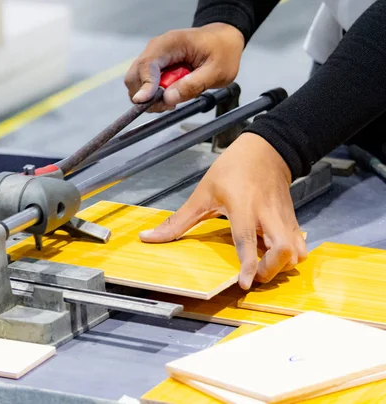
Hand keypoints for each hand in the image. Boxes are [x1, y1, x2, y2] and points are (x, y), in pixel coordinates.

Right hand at [124, 23, 244, 111]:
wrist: (223, 40)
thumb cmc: (222, 51)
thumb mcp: (216, 71)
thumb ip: (193, 85)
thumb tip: (168, 98)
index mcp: (171, 43)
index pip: (147, 65)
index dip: (144, 86)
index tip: (146, 102)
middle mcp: (156, 49)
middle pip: (134, 76)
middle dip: (146, 96)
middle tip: (168, 104)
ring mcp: (153, 58)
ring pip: (136, 83)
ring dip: (150, 97)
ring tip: (173, 98)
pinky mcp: (154, 67)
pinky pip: (145, 85)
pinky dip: (153, 95)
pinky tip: (171, 94)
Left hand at [139, 133, 307, 288]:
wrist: (265, 150)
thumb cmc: (232, 169)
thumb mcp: (202, 193)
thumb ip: (178, 221)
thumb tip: (149, 238)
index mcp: (243, 207)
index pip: (247, 240)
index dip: (248, 265)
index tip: (245, 283)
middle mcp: (267, 215)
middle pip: (283, 250)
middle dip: (272, 270)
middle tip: (256, 275)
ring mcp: (284, 218)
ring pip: (296, 250)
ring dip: (284, 264)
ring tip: (265, 266)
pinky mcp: (292, 220)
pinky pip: (299, 244)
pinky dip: (290, 256)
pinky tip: (273, 255)